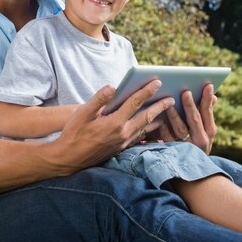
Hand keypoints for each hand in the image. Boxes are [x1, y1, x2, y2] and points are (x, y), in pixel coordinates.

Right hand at [50, 80, 174, 169]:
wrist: (69, 158)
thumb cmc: (73, 134)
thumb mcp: (82, 113)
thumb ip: (99, 99)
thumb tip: (112, 87)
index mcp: (114, 123)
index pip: (134, 103)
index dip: (146, 91)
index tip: (157, 82)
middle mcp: (122, 134)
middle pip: (146, 117)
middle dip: (160, 106)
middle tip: (172, 99)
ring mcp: (123, 143)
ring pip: (145, 129)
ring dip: (157, 119)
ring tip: (167, 112)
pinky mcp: (121, 149)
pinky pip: (140, 138)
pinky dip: (149, 132)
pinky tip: (152, 129)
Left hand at [156, 84, 217, 153]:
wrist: (191, 171)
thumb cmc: (197, 142)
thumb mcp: (206, 130)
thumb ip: (207, 113)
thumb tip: (214, 97)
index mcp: (209, 131)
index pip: (208, 112)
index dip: (207, 99)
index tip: (207, 86)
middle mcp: (201, 140)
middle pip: (195, 120)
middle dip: (190, 105)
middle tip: (185, 91)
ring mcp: (187, 146)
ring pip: (180, 129)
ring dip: (175, 115)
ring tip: (169, 103)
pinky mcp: (173, 151)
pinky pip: (167, 139)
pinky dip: (163, 128)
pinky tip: (158, 119)